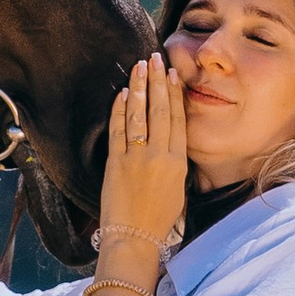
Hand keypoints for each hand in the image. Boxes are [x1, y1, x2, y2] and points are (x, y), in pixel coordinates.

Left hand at [98, 53, 185, 253]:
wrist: (134, 237)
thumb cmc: (157, 218)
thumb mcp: (178, 188)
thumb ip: (175, 160)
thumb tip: (171, 137)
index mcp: (178, 161)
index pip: (177, 119)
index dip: (174, 94)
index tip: (172, 74)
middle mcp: (159, 155)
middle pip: (159, 110)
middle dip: (157, 81)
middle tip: (155, 58)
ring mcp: (136, 158)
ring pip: (139, 115)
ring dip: (139, 87)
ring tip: (139, 66)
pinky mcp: (115, 163)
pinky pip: (118, 130)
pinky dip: (120, 110)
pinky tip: (122, 93)